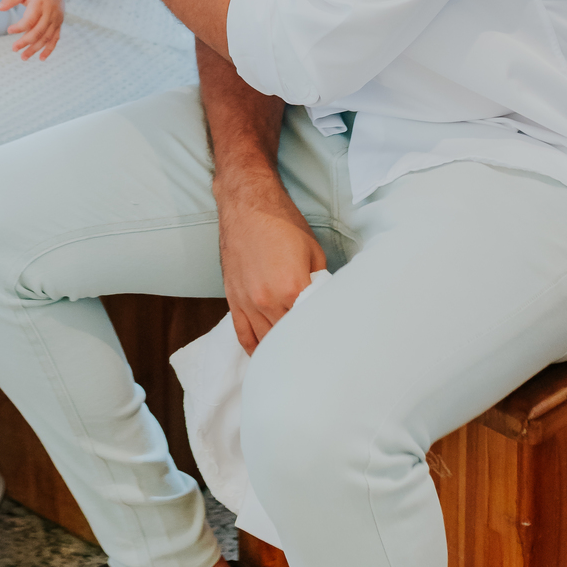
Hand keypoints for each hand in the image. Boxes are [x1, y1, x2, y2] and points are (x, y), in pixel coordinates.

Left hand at [0, 0, 67, 59]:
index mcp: (41, 3)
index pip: (30, 19)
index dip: (19, 27)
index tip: (9, 30)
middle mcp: (50, 13)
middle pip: (38, 31)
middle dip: (26, 42)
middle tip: (14, 49)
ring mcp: (56, 20)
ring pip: (46, 38)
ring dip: (35, 49)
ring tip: (23, 57)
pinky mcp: (59, 24)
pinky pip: (55, 39)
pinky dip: (49, 49)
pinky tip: (41, 58)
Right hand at [214, 164, 326, 354]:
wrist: (247, 204)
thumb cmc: (282, 222)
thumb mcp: (314, 251)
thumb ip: (319, 283)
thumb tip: (326, 304)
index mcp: (291, 288)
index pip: (311, 326)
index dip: (323, 336)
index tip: (334, 347)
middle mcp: (267, 300)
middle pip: (287, 338)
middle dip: (303, 347)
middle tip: (319, 359)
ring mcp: (247, 302)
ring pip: (266, 341)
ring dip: (280, 351)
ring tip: (296, 363)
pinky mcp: (233, 300)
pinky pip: (243, 335)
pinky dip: (255, 349)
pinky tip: (265, 358)